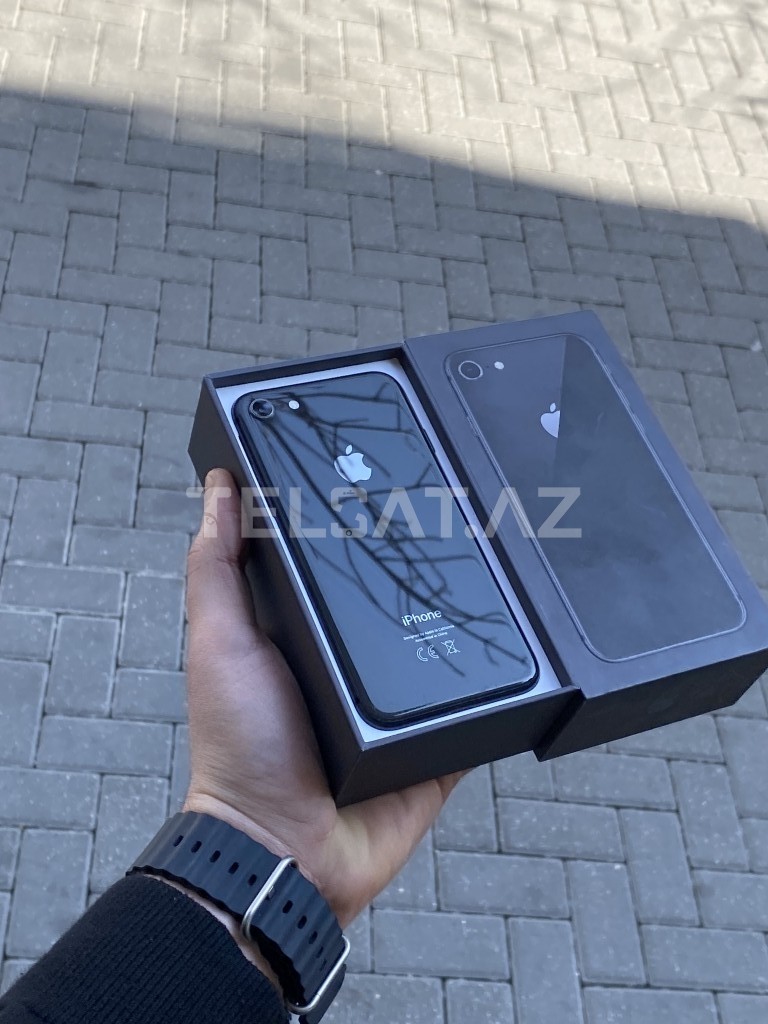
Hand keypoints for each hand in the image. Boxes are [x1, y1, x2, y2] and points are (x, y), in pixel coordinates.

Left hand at [184, 468, 463, 927]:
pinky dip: (496, 682)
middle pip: (398, 599)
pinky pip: (476, 703)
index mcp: (305, 630)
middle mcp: (354, 662)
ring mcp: (400, 704)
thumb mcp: (219, 641)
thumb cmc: (241, 745)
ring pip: (444, 644)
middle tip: (464, 510)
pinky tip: (524, 640)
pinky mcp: (438, 740)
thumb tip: (219, 487)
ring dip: (467, 615)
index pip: (337, 563)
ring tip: (505, 558)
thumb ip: (217, 567)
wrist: (287, 848)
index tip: (385, 472)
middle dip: (426, 563)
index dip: (355, 523)